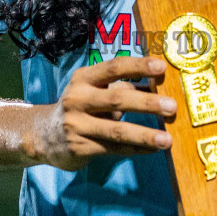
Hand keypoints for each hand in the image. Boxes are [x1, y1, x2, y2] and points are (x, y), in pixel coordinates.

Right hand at [25, 56, 175, 171]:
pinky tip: (153, 149)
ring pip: (116, 130)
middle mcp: (77, 99)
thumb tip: (158, 84)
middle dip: (147, 103)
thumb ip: (123, 87)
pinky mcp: (80, 147)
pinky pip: (114, 149)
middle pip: (117, 99)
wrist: (44, 136)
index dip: (138, 66)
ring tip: (167, 140)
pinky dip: (136, 149)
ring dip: (145, 135)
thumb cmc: (82, 107)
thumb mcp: (95, 91)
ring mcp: (77, 124)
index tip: (161, 67)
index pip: (114, 67)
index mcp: (84, 78)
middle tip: (172, 107)